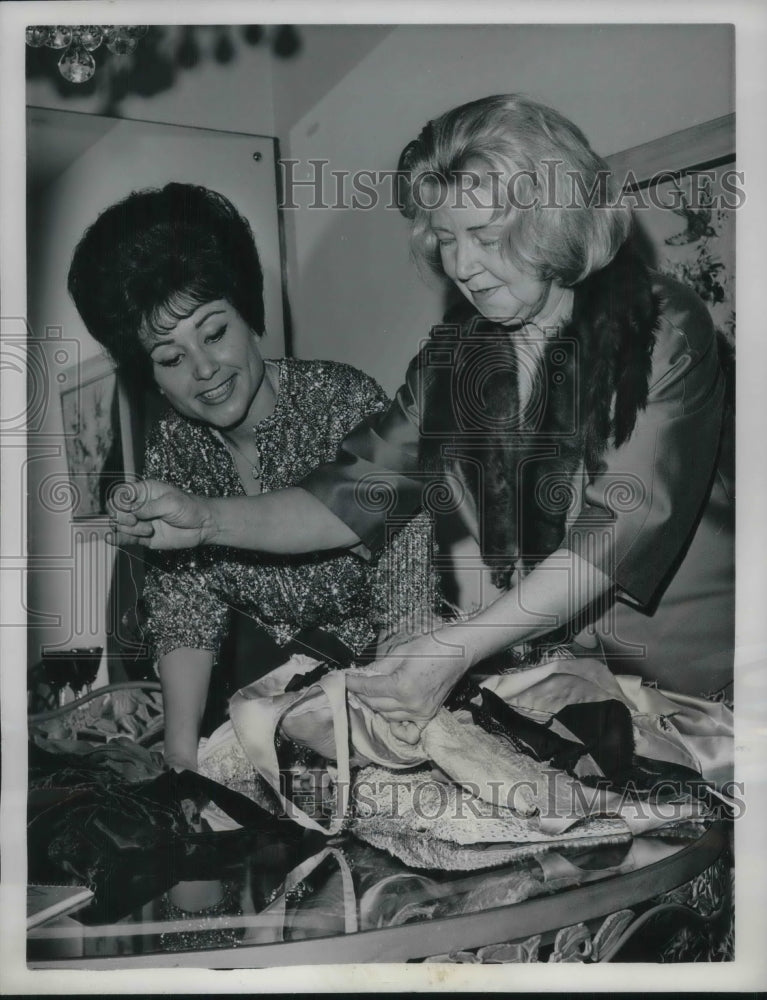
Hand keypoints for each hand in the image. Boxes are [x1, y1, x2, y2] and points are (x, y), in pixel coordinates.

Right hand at [107, 479, 213, 549]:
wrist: (203, 526)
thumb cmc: (190, 508)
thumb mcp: (170, 502)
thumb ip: (148, 507)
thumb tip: (131, 512)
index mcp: (144, 491)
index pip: (120, 494)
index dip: (119, 503)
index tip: (129, 510)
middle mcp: (139, 506)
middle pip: (115, 511)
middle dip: (121, 517)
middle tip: (135, 521)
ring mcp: (140, 522)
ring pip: (119, 526)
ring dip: (130, 529)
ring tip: (149, 530)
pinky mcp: (143, 537)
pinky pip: (125, 538)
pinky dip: (117, 539)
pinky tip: (112, 538)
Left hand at [345, 627, 471, 740]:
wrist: (458, 650)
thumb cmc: (431, 646)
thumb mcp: (399, 652)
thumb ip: (378, 667)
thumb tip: (361, 674)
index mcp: (401, 686)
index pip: (369, 688)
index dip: (354, 683)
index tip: (346, 679)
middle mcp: (410, 704)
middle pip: (376, 704)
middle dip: (363, 694)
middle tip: (356, 685)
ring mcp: (421, 712)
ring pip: (387, 716)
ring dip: (377, 706)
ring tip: (372, 694)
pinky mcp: (429, 715)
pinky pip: (409, 731)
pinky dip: (397, 727)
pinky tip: (390, 716)